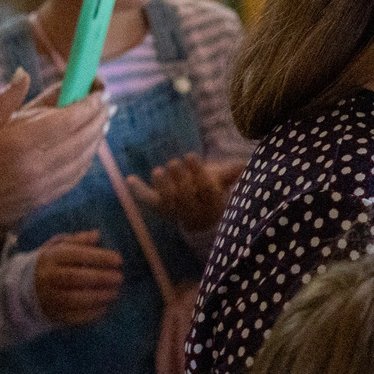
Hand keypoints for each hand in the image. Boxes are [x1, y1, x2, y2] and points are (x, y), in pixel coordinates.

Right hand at [0, 70, 109, 240]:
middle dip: (98, 117)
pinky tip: (89, 146)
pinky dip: (87, 157)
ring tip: (102, 120)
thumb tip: (23, 74)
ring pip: (85, 157)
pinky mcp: (47, 198)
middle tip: (105, 101)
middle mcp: (38, 165)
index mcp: (20, 143)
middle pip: (83, 137)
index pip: (68, 120)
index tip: (99, 91)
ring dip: (97, 137)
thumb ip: (7, 100)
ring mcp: (45, 185)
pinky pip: (77, 175)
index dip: (88, 104)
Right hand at [34, 230, 125, 326]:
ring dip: (98, 297)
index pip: (76, 255)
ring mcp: (49, 297)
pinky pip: (73, 316)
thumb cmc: (51, 262)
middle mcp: (48, 277)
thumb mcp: (59, 246)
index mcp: (51, 257)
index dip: (99, 257)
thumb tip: (97, 235)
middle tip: (119, 277)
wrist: (25, 286)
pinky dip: (91, 313)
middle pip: (75, 277)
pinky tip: (104, 307)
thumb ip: (78, 240)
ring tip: (114, 293)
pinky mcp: (52, 313)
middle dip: (100, 278)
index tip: (118, 260)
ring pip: (74, 299)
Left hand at [126, 154, 244, 235]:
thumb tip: (243, 164)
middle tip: (174, 163)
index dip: (198, 173)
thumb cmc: (212, 191)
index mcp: (211, 203)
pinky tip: (129, 179)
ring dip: (162, 186)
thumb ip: (229, 174)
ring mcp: (175, 211)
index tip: (191, 156)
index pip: (206, 190)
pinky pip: (149, 201)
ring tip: (158, 171)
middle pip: (185, 197)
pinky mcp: (159, 208)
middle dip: (179, 179)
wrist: (201, 217)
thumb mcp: (222, 182)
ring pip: (168, 202)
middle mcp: (193, 211)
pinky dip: (138, 190)